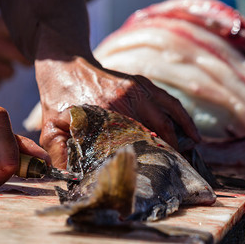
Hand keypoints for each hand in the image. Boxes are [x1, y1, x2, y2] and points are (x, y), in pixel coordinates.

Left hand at [36, 57, 199, 167]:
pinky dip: (184, 118)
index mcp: (106, 112)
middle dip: (169, 155)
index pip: (134, 144)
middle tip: (175, 175)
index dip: (147, 162)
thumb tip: (70, 178)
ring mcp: (138, 89)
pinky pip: (170, 102)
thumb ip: (59, 152)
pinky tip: (193, 134)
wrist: (64, 63)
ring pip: (169, 117)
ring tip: (188, 159)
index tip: (155, 180)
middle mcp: (127, 100)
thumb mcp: (51, 127)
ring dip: (181, 139)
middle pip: (158, 131)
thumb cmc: (57, 98)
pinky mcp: (142, 83)